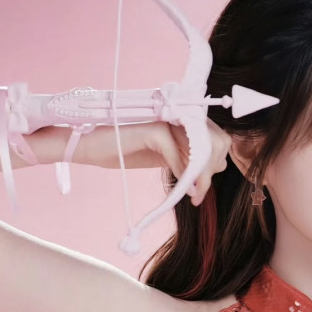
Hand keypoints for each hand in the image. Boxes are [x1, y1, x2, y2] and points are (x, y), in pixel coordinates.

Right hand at [69, 118, 230, 204]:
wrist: (92, 147)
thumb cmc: (125, 152)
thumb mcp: (163, 158)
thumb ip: (184, 159)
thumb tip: (211, 170)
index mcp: (183, 120)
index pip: (218, 138)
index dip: (217, 163)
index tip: (202, 188)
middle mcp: (179, 116)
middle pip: (217, 141)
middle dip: (211, 171)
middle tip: (198, 194)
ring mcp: (168, 121)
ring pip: (202, 148)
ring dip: (200, 176)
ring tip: (193, 194)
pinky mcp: (154, 130)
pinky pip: (178, 154)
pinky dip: (182, 173)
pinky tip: (182, 187)